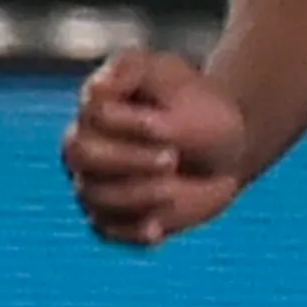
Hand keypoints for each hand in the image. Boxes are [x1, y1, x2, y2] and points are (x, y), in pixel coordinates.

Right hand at [63, 47, 254, 245]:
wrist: (225, 148)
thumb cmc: (197, 106)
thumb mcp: (175, 76)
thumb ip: (135, 74)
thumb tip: (98, 88)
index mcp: (97, 104)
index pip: (95, 113)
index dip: (130, 124)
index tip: (165, 128)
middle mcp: (86, 143)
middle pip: (81, 155)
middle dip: (129, 159)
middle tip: (172, 159)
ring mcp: (95, 182)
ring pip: (94, 196)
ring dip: (137, 195)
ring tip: (172, 188)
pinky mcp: (113, 216)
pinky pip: (108, 230)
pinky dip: (131, 232)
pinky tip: (156, 230)